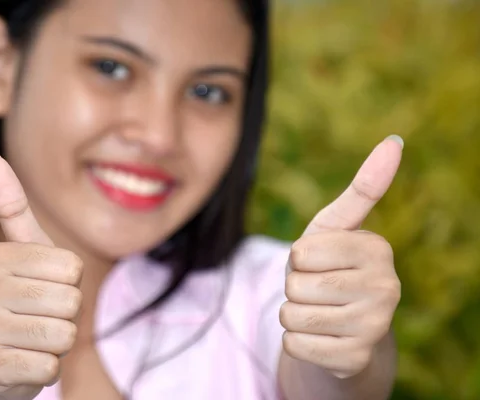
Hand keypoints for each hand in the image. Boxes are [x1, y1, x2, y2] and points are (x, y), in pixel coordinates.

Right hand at [0, 152, 82, 399]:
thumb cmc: (20, 297)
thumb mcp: (23, 251)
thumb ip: (12, 206)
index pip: (72, 269)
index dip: (68, 284)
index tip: (42, 289)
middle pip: (70, 301)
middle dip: (64, 315)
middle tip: (37, 318)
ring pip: (62, 334)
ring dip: (56, 343)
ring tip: (31, 339)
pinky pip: (49, 367)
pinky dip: (46, 369)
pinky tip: (23, 362)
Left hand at [279, 136, 402, 378]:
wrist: (345, 329)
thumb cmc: (333, 269)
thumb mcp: (337, 229)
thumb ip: (363, 188)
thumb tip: (394, 141)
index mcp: (377, 250)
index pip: (301, 252)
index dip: (299, 258)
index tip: (320, 263)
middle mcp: (386, 288)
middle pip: (295, 283)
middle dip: (295, 287)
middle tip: (319, 291)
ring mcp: (374, 327)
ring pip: (292, 315)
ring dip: (294, 314)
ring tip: (320, 313)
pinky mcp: (354, 359)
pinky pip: (295, 345)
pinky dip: (297, 342)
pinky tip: (321, 338)